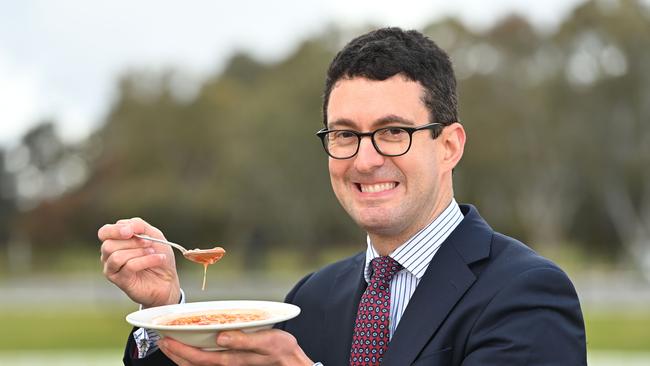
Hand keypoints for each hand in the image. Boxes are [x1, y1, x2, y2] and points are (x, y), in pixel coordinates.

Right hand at [99, 217, 180, 307]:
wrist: (168, 279)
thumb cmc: (159, 255)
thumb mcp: (153, 235)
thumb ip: (139, 226)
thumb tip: (126, 227)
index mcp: (116, 241)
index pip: (104, 232)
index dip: (115, 230)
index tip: (131, 231)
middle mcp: (109, 255)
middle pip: (109, 245)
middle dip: (132, 242)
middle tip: (149, 242)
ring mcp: (112, 269)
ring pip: (116, 256)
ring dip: (138, 252)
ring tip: (153, 252)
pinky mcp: (120, 281)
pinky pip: (128, 267)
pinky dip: (146, 260)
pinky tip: (158, 259)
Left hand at [157, 329, 313, 365]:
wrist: (292, 362)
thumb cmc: (281, 351)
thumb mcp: (267, 341)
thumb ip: (243, 340)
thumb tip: (221, 337)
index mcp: (231, 359)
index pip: (198, 358)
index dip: (180, 350)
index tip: (166, 339)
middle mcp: (225, 365)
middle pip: (193, 364)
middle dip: (175, 354)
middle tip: (161, 340)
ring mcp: (227, 365)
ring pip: (198, 365)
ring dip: (182, 356)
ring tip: (171, 344)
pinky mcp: (231, 362)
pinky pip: (207, 362)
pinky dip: (194, 356)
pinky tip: (192, 348)